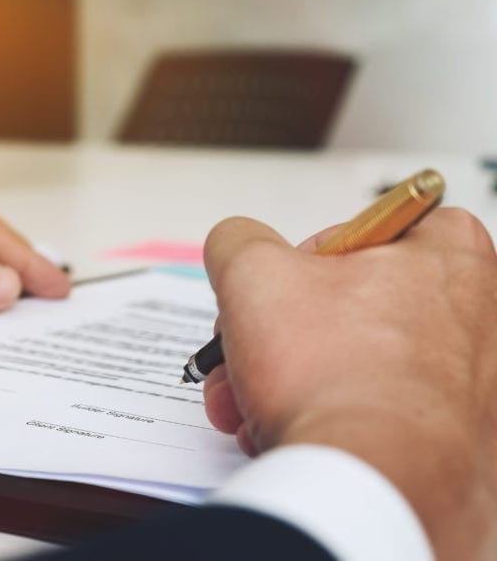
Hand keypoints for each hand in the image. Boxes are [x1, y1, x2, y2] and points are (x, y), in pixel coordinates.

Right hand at [201, 208, 496, 559]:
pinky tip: (290, 433)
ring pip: (358, 365)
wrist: (370, 481)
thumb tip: (236, 246)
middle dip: (281, 335)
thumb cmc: (334, 374)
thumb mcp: (252, 273)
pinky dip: (331, 420)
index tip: (281, 288)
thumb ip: (238, 240)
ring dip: (290, 381)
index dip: (311, 257)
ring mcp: (477, 387)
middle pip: (354, 306)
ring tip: (251, 405)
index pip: (369, 228)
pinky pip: (380, 415)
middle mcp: (480, 317)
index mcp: (451, 255)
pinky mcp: (462, 442)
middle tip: (246, 353)